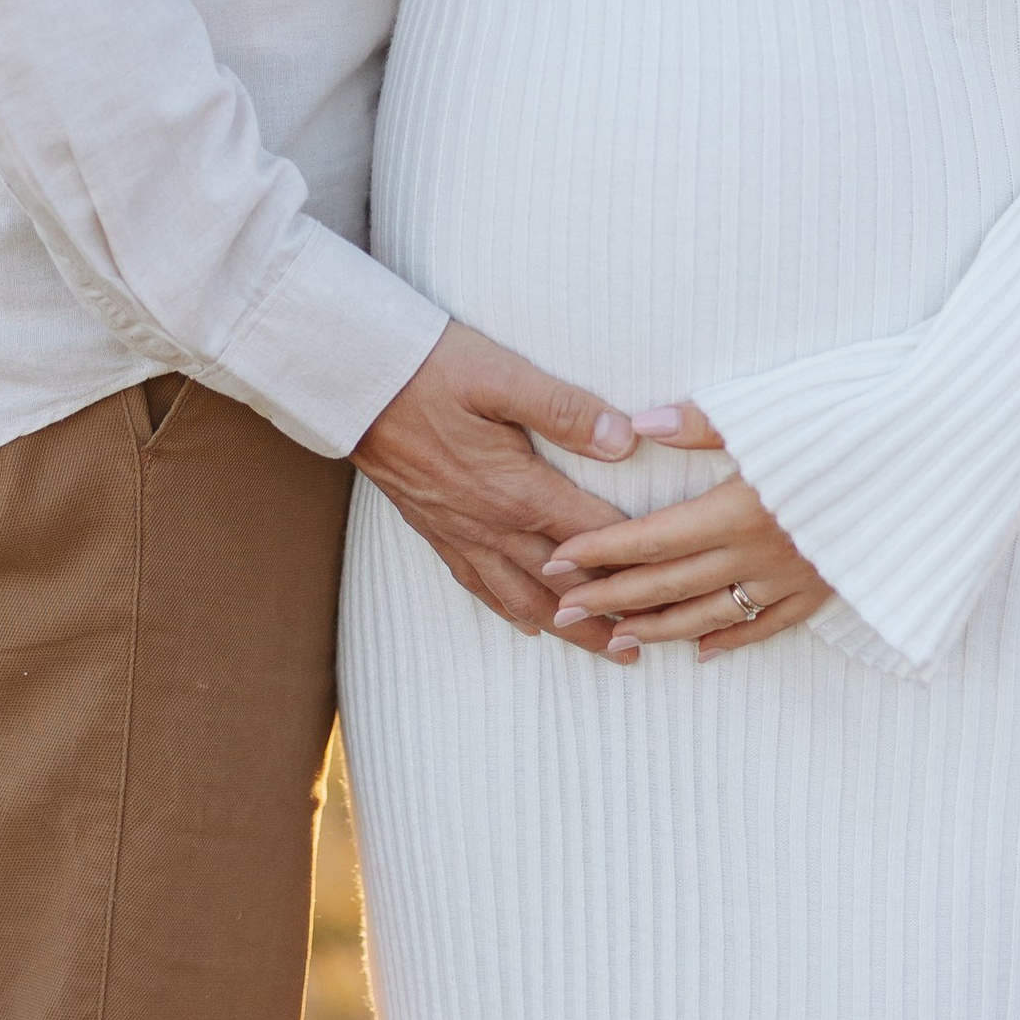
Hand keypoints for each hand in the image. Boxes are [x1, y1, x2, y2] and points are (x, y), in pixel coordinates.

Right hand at [354, 321, 638, 653]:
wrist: (353, 382)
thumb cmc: (429, 369)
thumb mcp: (501, 376)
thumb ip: (564, 409)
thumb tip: (623, 439)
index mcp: (516, 489)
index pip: (588, 537)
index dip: (630, 562)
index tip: (666, 584)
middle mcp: (491, 523)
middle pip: (561, 584)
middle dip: (604, 615)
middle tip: (643, 646)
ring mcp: (460, 532)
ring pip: (522, 596)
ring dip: (565, 626)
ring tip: (601, 649)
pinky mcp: (435, 529)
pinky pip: (478, 585)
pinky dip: (508, 609)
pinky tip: (525, 622)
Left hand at [540, 404, 832, 660]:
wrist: (937, 456)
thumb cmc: (853, 420)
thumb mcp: (772, 413)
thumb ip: (699, 424)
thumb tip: (636, 424)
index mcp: (739, 508)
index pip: (650, 539)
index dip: (599, 551)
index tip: (556, 561)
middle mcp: (760, 553)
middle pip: (668, 585)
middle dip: (610, 599)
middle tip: (561, 611)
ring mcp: (794, 579)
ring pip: (710, 615)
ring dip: (657, 628)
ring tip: (614, 637)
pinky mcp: (826, 590)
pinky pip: (768, 626)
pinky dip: (730, 640)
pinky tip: (703, 652)